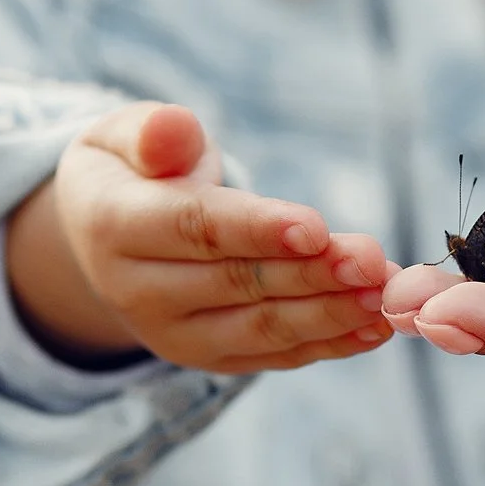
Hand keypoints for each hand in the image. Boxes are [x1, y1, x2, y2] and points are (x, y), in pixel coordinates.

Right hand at [9, 103, 395, 374]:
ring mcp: (174, 334)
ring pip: (261, 327)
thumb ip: (152, 133)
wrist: (101, 236)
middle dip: (311, 274)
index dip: (256, 230)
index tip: (315, 228)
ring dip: (329, 314)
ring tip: (383, 293)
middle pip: (237, 282)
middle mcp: (137, 291)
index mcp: (112, 226)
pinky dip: (328, 343)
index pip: (193, 228)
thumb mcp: (123, 135)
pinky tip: (374, 327)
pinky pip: (273, 354)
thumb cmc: (133, 168)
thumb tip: (173, 128)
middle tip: (373, 260)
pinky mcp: (209, 357)